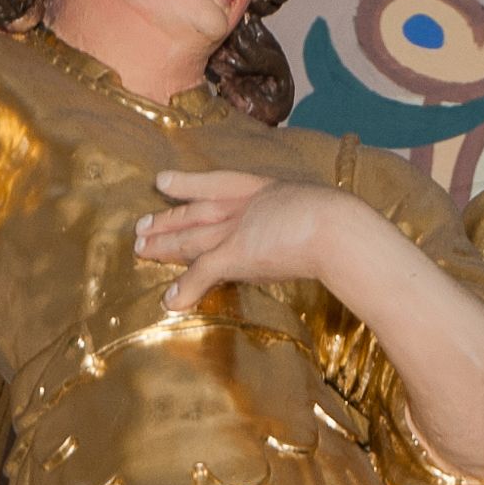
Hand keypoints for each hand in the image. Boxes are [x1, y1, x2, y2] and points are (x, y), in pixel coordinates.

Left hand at [136, 170, 355, 309]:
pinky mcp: (235, 254)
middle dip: (167, 219)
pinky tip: (169, 301)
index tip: (164, 182)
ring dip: (163, 246)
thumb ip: (310, 221)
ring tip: (140, 250)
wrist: (339, 231)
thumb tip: (326, 233)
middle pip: (196, 211)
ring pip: (190, 238)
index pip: (219, 183)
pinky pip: (201, 273)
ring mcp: (238, 230)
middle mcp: (246, 205)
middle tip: (141, 225)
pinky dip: (184, 288)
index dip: (189, 183)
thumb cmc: (343, 224)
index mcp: (268, 189)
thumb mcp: (325, 213)